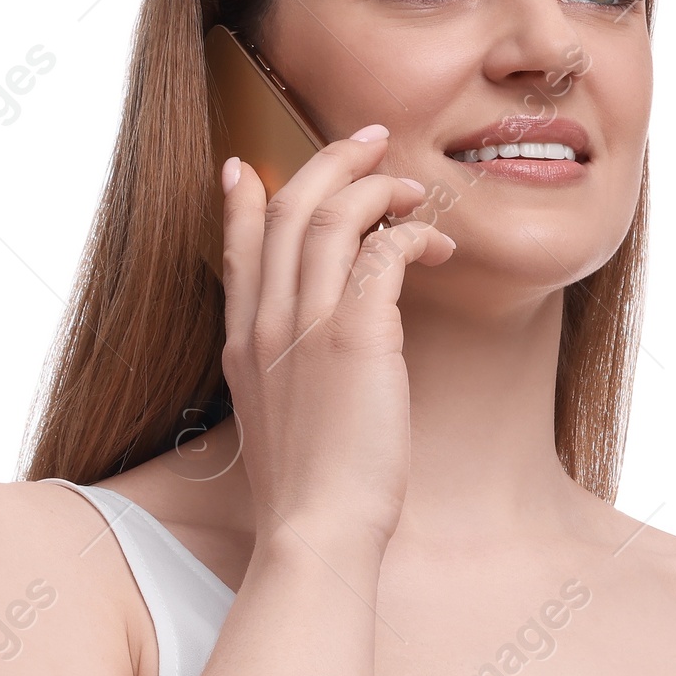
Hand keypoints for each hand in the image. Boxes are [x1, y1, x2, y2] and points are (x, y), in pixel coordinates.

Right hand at [218, 126, 454, 557]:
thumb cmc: (310, 500)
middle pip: (288, 208)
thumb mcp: (278, 431)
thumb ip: (285, 384)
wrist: (315, 533)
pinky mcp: (353, 335)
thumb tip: (311, 371)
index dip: (244, 200)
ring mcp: (304, 326)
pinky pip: (381, 249)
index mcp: (243, 347)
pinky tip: (437, 245)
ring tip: (414, 187)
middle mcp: (266, 325)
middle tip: (369, 143)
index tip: (248, 166)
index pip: (238, 249)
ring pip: (332, 214)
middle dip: (330, 163)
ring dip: (378, 187)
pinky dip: (412, 233)